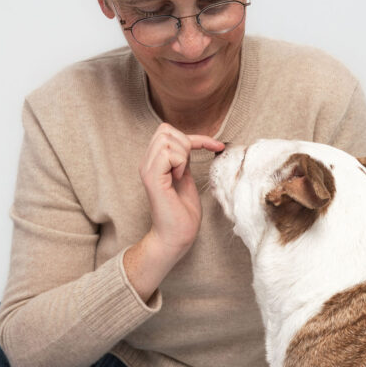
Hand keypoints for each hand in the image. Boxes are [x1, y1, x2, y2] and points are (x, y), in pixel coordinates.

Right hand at [141, 123, 223, 256]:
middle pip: (165, 129)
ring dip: (182, 153)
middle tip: (188, 166)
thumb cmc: (182, 213)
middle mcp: (147, 163)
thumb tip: (189, 142)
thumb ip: (182, 160)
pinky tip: (178, 178)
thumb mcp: (185, 178)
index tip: (218, 147)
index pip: (169, 132)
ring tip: (181, 174)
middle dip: (186, 142)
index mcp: (155, 162)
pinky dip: (179, 162)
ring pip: (166, 138)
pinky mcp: (152, 179)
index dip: (196, 136)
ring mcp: (148, 170)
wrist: (175, 237)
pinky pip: (167, 153)